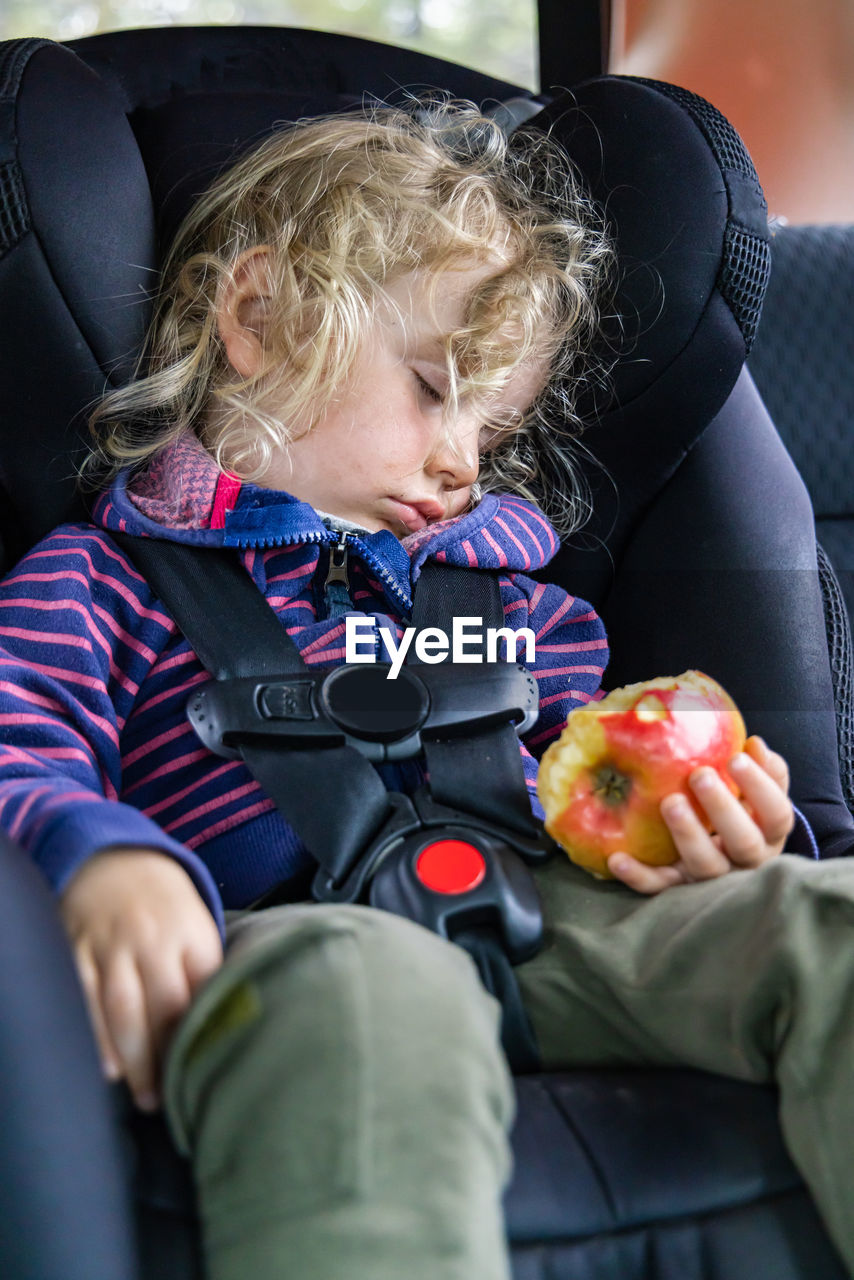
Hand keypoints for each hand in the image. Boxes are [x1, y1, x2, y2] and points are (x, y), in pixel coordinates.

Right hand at [60, 847, 222, 1110]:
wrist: (113, 856)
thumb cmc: (165, 904)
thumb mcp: (198, 924)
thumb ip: (206, 968)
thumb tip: (227, 1023)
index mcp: (192, 934)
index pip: (203, 991)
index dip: (204, 1034)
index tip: (208, 1070)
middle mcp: (152, 939)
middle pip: (163, 1008)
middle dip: (166, 1059)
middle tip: (169, 1099)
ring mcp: (112, 945)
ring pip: (122, 1009)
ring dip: (132, 1059)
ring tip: (142, 1096)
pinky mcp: (77, 949)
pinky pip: (82, 998)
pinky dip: (93, 1035)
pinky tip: (105, 1067)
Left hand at [606, 735, 794, 894]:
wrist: (723, 862)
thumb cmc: (741, 816)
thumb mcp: (758, 796)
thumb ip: (765, 771)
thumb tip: (755, 744)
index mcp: (768, 836)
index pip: (777, 816)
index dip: (761, 787)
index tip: (736, 757)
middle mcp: (745, 862)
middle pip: (743, 844)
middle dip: (722, 808)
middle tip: (700, 775)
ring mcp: (711, 879)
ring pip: (704, 866)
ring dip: (687, 834)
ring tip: (670, 802)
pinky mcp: (679, 889)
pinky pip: (658, 887)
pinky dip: (637, 875)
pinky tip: (617, 858)